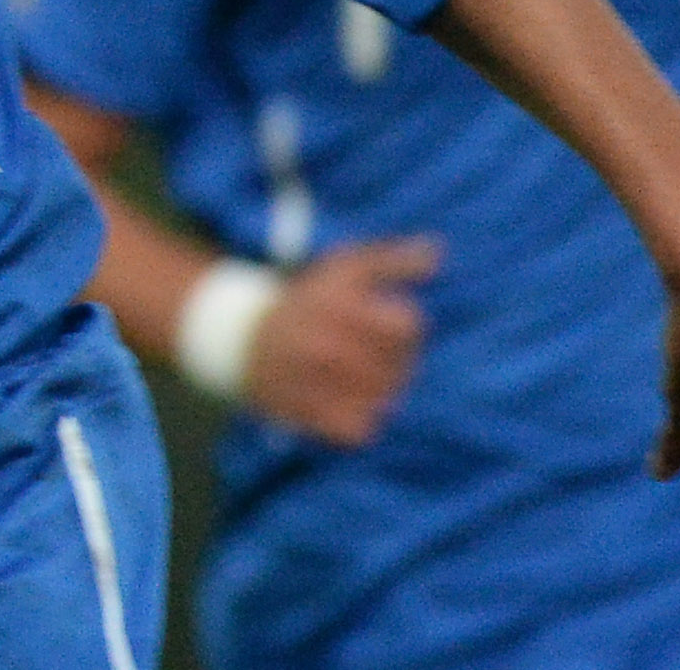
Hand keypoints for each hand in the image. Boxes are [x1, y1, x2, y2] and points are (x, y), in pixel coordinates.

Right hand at [243, 236, 439, 446]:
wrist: (241, 339)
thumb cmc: (308, 300)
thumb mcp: (344, 268)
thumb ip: (392, 260)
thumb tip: (438, 251)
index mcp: (340, 306)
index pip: (408, 327)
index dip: (404, 326)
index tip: (384, 321)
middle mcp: (328, 345)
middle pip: (402, 367)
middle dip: (397, 361)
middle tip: (371, 352)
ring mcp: (318, 384)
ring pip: (386, 399)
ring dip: (382, 390)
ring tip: (361, 375)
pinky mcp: (309, 416)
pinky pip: (362, 429)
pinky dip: (361, 418)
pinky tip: (346, 399)